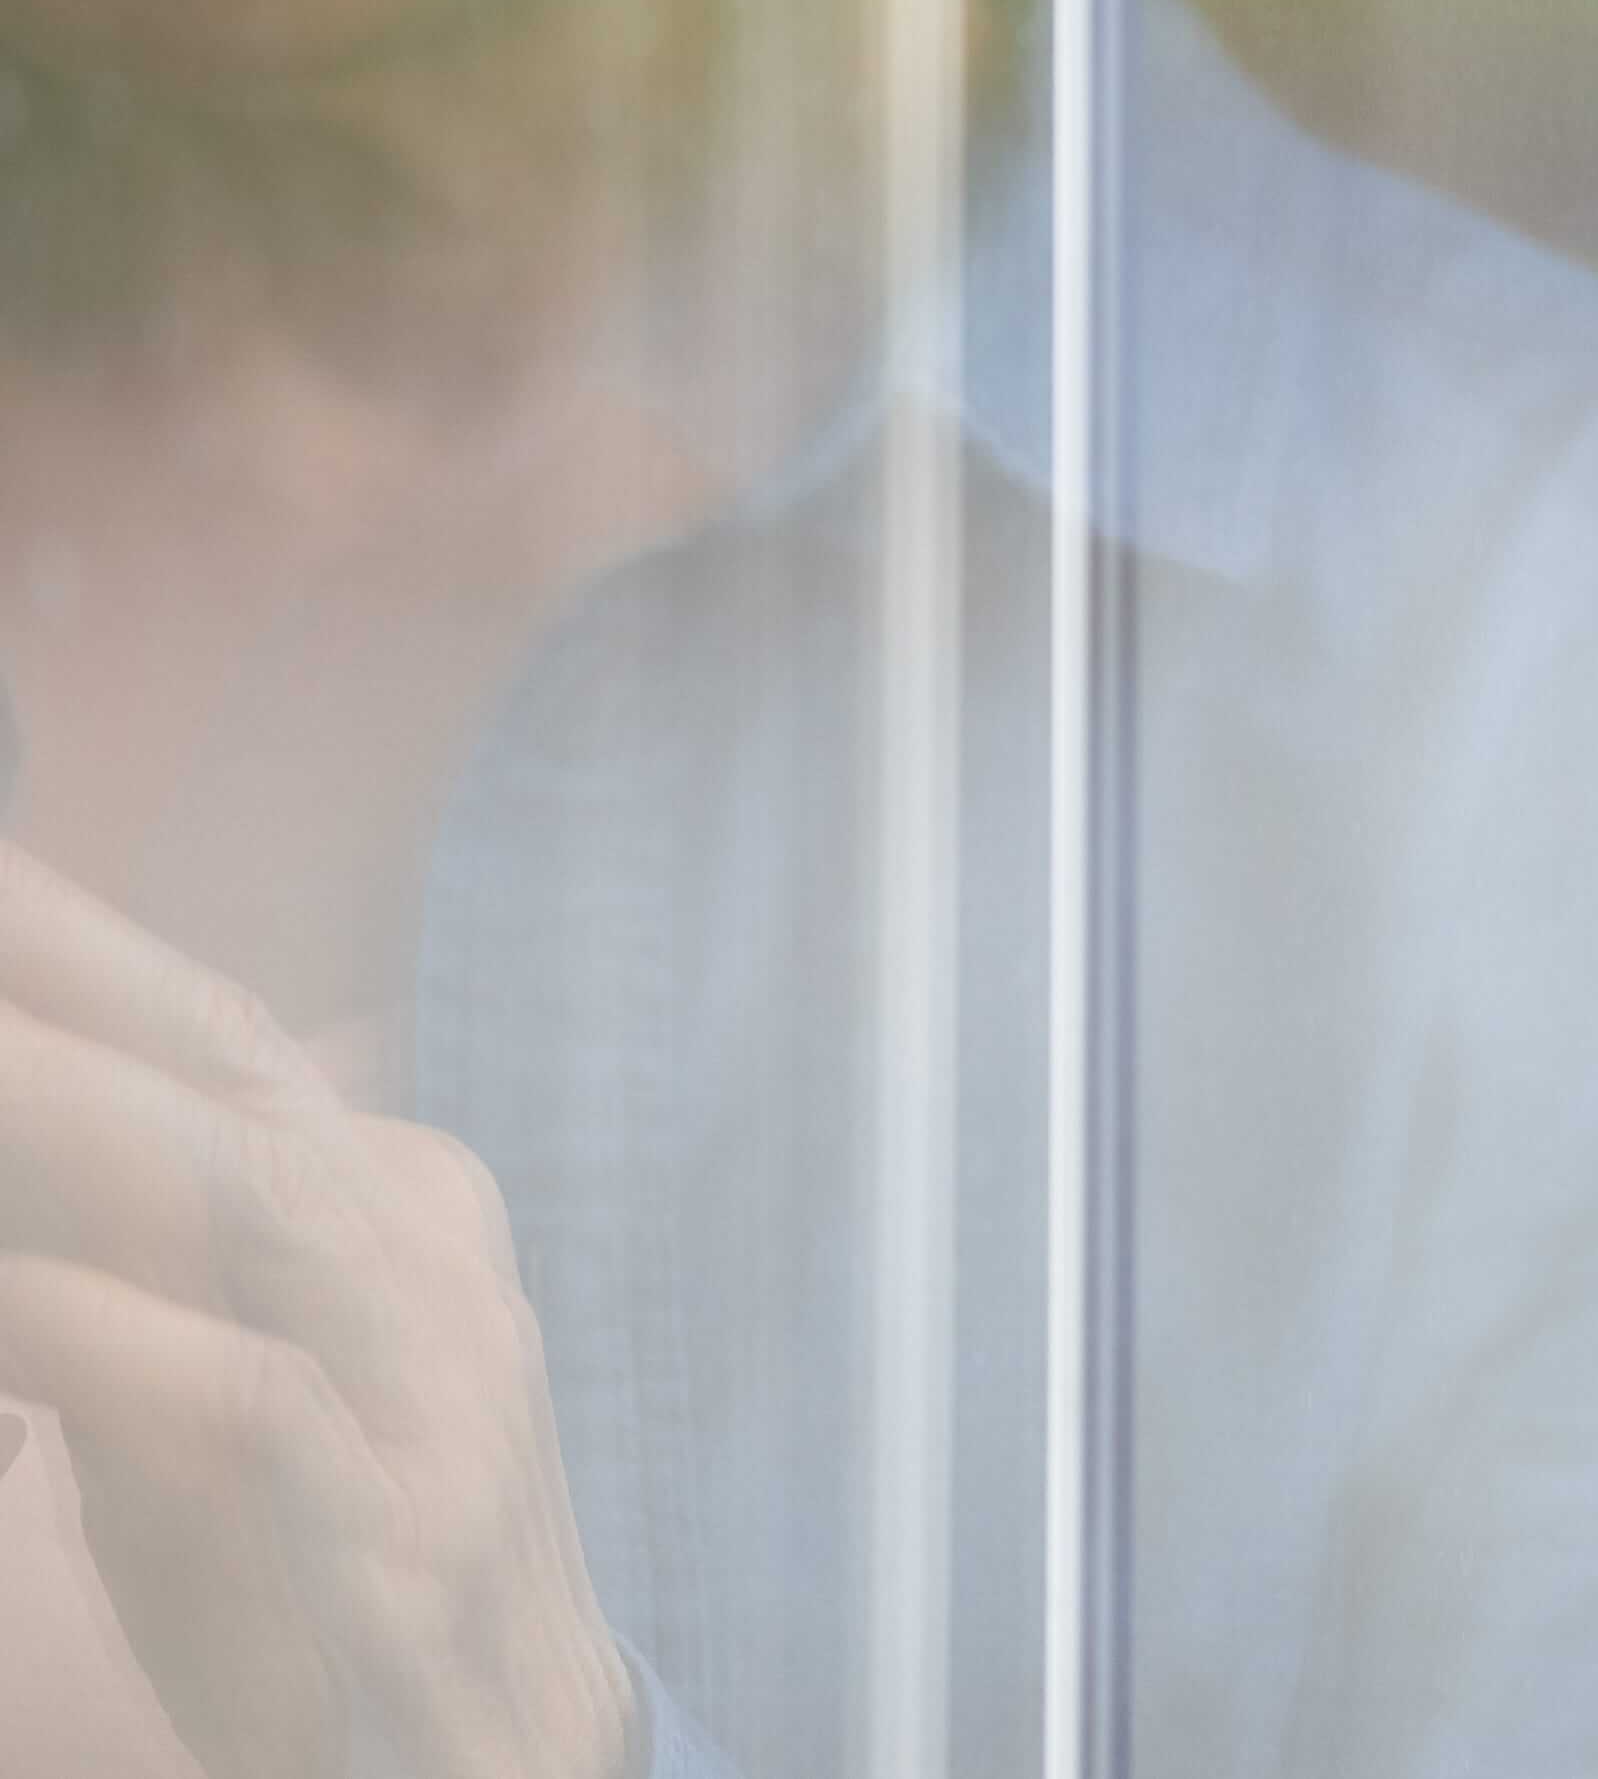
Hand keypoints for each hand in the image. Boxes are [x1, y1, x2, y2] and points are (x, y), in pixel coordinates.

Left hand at [0, 849, 634, 1778]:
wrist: (511, 1760)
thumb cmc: (340, 1567)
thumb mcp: (250, 1369)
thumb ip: (159, 1248)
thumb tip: (53, 1113)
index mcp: (399, 1206)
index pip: (214, 1033)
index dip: (74, 937)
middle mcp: (426, 1264)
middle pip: (220, 1081)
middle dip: (63, 977)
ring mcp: (428, 1388)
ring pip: (238, 1197)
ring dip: (66, 1112)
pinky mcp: (392, 1528)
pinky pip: (240, 1395)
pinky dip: (107, 1333)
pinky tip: (11, 1294)